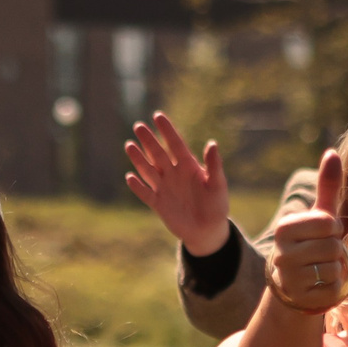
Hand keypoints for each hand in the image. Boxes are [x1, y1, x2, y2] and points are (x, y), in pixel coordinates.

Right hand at [124, 112, 232, 255]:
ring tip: (129, 145)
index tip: (158, 115)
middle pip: (158, 153)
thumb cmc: (216, 206)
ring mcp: (165, 188)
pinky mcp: (159, 204)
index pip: (175, 144)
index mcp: (189, 166)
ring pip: (148, 170)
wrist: (208, 231)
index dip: (167, 130)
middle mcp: (174, 174)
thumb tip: (212, 143)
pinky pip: (146, 193)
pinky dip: (138, 186)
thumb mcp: (218, 185)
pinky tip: (130, 177)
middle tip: (139, 126)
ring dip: (139, 159)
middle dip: (149, 140)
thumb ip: (214, 165)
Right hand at [264, 151, 347, 314]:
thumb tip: (332, 152)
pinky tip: (320, 284)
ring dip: (335, 269)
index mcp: (284, 228)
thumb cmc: (311, 242)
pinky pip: (333, 287)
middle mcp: (281, 252)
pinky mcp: (299, 297)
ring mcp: (288, 278)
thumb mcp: (319, 215)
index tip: (322, 235)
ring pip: (333, 267)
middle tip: (322, 254)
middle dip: (335, 251)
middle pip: (332, 246)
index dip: (333, 229)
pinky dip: (333, 286)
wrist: (295, 284)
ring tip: (320, 268)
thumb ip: (327, 186)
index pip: (328, 223)